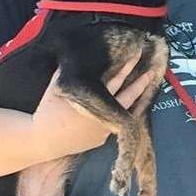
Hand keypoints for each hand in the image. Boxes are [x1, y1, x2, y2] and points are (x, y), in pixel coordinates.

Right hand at [31, 54, 145, 155]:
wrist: (43, 140)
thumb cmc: (48, 112)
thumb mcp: (57, 87)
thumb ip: (67, 72)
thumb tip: (74, 58)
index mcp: (94, 100)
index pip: (117, 80)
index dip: (127, 67)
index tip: (137, 56)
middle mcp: (105, 115)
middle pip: (129, 96)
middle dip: (141, 83)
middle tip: (153, 72)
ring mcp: (106, 129)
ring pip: (123, 112)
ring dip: (133, 100)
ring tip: (143, 90)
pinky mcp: (102, 140)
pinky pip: (112, 125)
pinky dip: (116, 115)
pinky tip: (121, 107)